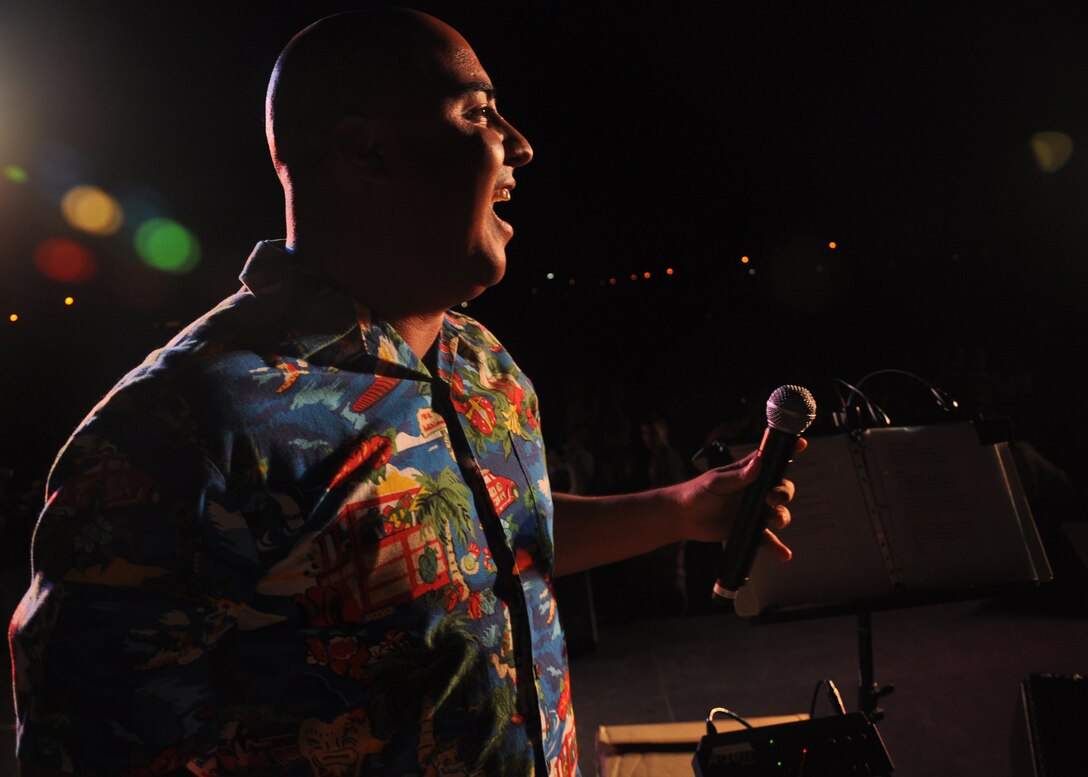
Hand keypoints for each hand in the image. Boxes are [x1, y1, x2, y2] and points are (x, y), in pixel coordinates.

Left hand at [679, 437, 806, 559]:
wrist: (683, 518)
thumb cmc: (697, 493)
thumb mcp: (716, 482)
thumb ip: (738, 475)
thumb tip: (759, 462)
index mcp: (747, 473)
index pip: (770, 459)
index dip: (787, 452)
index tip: (801, 444)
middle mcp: (754, 491)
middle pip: (780, 488)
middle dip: (784, 492)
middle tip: (773, 499)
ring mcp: (753, 510)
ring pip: (778, 512)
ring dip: (783, 516)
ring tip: (777, 522)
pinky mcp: (748, 529)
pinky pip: (766, 538)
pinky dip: (776, 545)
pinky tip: (785, 554)